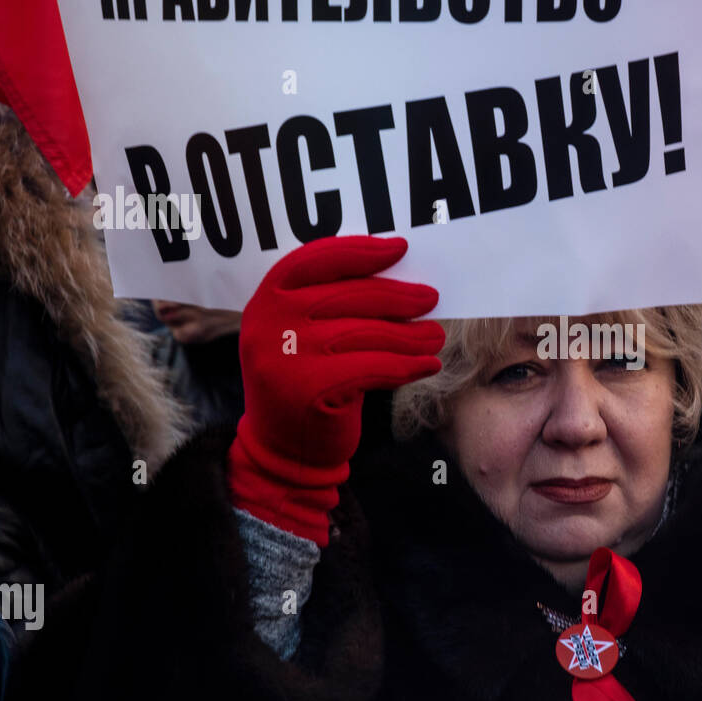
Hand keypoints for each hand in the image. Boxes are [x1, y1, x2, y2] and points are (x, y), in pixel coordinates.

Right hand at [227, 236, 444, 544]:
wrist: (284, 451)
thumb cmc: (306, 384)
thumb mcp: (304, 337)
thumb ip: (332, 305)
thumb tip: (398, 277)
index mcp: (267, 300)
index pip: (316, 259)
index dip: (359, 251)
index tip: (398, 249)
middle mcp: (270, 323)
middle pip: (348, 294)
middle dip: (396, 296)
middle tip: (430, 298)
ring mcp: (286, 355)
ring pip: (365, 332)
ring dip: (409, 335)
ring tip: (434, 337)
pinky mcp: (309, 389)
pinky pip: (372, 367)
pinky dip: (406, 366)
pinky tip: (427, 365)